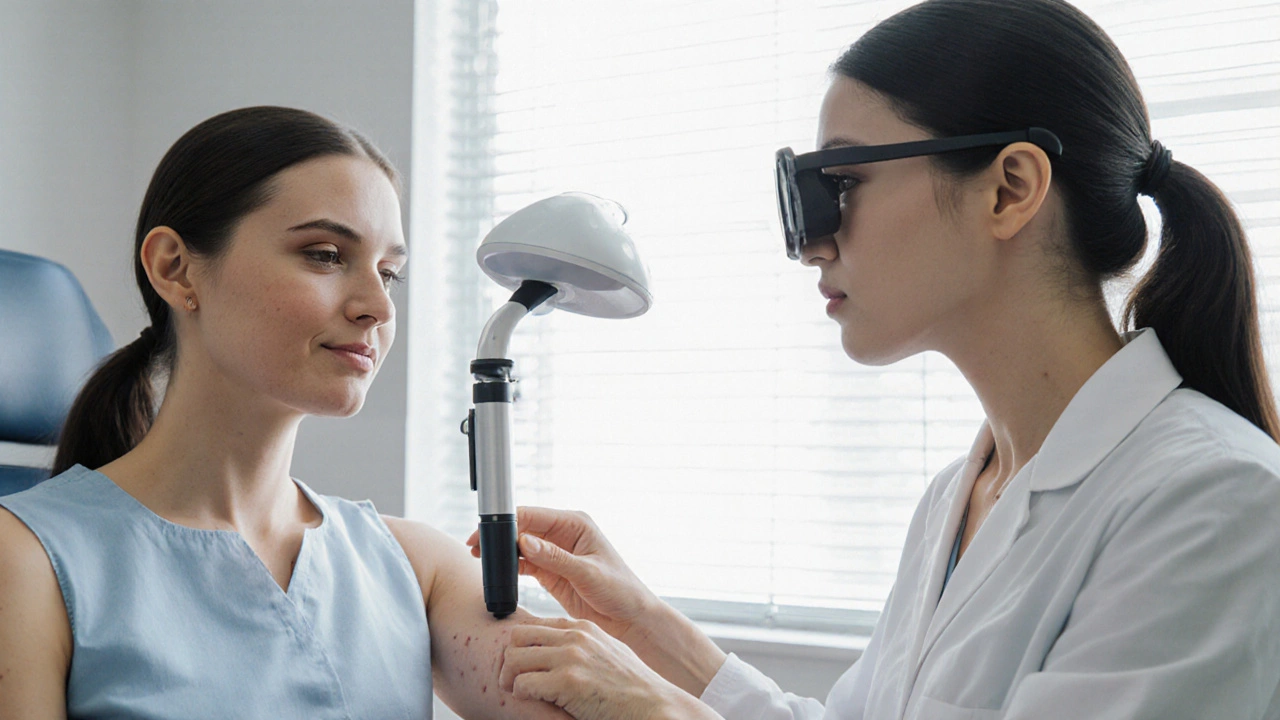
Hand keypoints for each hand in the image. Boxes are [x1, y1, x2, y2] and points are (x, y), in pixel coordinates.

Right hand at [467, 506, 658, 639]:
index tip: (487, 530)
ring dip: (502, 551)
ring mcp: (555, 552)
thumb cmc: (620, 590)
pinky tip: (496, 571)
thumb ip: (555, 558)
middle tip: (475, 545)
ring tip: (478, 556)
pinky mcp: (551, 572)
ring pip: (521, 546)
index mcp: (575, 524)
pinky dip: (511, 566)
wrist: (629, 618)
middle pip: (523, 528)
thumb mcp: (587, 573)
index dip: (508, 521)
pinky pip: (526, 564)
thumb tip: (525, 541)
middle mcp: (563, 534)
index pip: (534, 516)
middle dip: (499, 535)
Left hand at [500, 617, 720, 719]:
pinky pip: (523, 684)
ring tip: (519, 693)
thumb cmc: (633, 687)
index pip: (535, 625)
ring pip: (514, 658)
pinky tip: (536, 703)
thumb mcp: (609, 652)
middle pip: (517, 636)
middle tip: (513, 680)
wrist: (653, 705)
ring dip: (511, 679)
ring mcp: (571, 657)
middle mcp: (575, 636)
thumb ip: (585, 645)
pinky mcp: (568, 681)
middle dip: (510, 659)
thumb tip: (561, 647)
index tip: (524, 666)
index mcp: (583, 627)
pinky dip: (522, 696)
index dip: (524, 647)